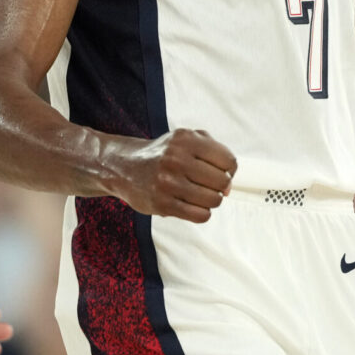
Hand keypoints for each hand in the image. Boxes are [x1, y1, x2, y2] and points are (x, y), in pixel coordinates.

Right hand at [103, 128, 235, 221]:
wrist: (124, 167)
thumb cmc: (163, 154)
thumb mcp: (185, 138)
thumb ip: (213, 151)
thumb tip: (228, 186)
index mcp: (186, 139)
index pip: (228, 160)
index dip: (229, 170)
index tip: (218, 173)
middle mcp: (176, 158)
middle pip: (222, 182)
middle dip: (219, 187)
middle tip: (206, 185)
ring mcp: (168, 182)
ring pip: (213, 200)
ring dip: (210, 200)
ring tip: (198, 195)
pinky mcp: (162, 204)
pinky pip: (200, 215)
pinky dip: (201, 213)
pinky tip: (191, 205)